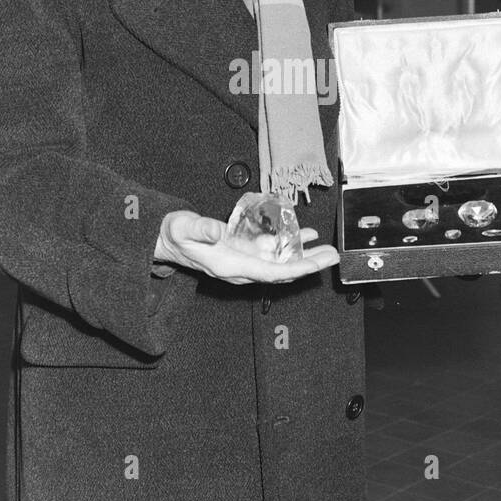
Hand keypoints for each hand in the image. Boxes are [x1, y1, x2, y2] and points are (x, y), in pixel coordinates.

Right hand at [155, 210, 338, 284]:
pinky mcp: (244, 251)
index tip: (315, 265)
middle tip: (333, 256)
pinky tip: (304, 234)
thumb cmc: (175, 234)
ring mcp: (244, 261)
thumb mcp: (183, 229)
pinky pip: (272, 251)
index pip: (270, 272)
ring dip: (304, 255)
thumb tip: (216, 230)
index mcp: (230, 266)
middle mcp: (241, 268)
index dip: (295, 269)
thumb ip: (201, 229)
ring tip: (327, 248)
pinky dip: (290, 244)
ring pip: (281, 262)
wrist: (167, 239)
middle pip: (282, 270)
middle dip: (309, 264)